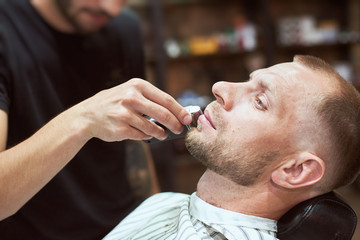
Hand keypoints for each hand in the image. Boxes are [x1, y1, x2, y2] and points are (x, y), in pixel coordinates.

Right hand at [75, 78, 191, 141]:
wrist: (88, 115)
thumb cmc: (114, 103)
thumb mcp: (130, 92)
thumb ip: (150, 100)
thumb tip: (175, 113)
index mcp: (137, 85)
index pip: (166, 99)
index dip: (179, 110)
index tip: (187, 118)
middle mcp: (131, 97)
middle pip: (163, 113)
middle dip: (175, 124)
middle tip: (180, 130)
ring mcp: (124, 113)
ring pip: (153, 127)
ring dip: (161, 133)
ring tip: (163, 135)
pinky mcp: (120, 128)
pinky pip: (141, 135)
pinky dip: (147, 136)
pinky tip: (146, 135)